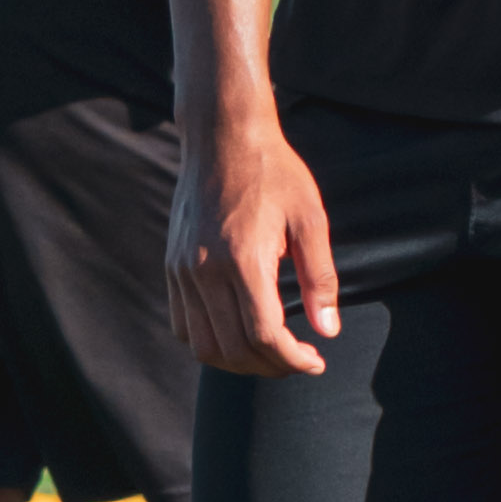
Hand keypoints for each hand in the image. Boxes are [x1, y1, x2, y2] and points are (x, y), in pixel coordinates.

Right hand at [168, 107, 342, 377]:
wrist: (222, 135)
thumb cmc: (274, 172)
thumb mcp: (310, 218)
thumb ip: (320, 278)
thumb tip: (328, 331)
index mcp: (243, 258)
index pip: (264, 335)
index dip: (292, 360)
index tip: (315, 361)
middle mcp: (205, 269)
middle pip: (233, 349)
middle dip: (271, 366)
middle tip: (299, 360)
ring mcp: (182, 269)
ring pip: (203, 346)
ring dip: (239, 362)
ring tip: (270, 354)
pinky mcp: (172, 265)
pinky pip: (182, 325)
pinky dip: (209, 343)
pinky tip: (237, 334)